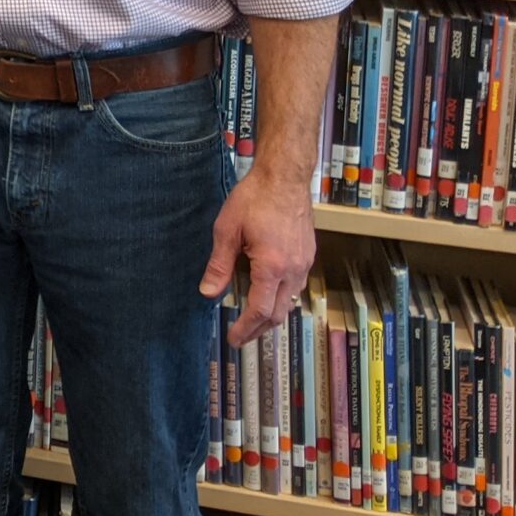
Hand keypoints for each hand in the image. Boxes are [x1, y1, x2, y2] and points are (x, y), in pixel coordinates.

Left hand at [203, 170, 315, 344]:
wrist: (285, 177)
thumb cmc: (254, 199)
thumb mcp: (227, 230)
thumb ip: (219, 264)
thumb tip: (208, 292)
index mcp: (272, 267)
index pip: (260, 311)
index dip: (246, 328)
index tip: (233, 338)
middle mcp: (293, 270)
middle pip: (278, 313)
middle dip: (259, 329)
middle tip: (241, 336)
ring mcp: (304, 263)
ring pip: (290, 301)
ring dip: (271, 315)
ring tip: (252, 320)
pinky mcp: (308, 255)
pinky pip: (296, 286)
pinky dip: (281, 298)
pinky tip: (268, 294)